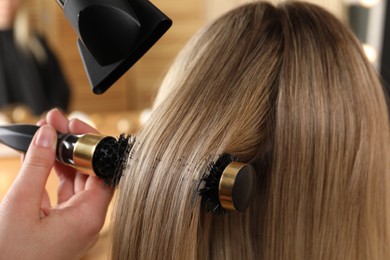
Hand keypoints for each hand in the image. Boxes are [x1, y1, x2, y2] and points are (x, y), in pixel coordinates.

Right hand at [0, 108, 112, 259]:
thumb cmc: (9, 256)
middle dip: (75, 146)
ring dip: (63, 158)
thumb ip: (37, 166)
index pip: (103, 172)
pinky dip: (53, 175)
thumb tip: (48, 133)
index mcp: (89, 217)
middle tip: (58, 124)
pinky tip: (43, 157)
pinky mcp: (62, 225)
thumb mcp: (19, 205)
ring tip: (48, 133)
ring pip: (76, 182)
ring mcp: (75, 223)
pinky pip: (63, 193)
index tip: (75, 125)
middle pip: (90, 174)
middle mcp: (87, 220)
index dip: (92, 146)